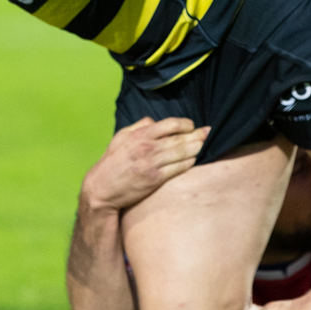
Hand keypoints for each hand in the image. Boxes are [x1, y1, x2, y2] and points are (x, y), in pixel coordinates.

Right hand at [82, 117, 209, 210]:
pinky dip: (188, 163)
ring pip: (182, 153)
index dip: (185, 124)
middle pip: (180, 138)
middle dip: (197, 135)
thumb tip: (154, 121)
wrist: (102, 188)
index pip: (170, 124)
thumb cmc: (112, 162)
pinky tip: (194, 160)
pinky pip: (178, 169)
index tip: (191, 126)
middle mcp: (148, 148)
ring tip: (205, 145)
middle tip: (208, 133)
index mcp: (140, 135)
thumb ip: (138, 126)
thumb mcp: (120, 137)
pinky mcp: (155, 179)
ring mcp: (152, 164)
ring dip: (197, 148)